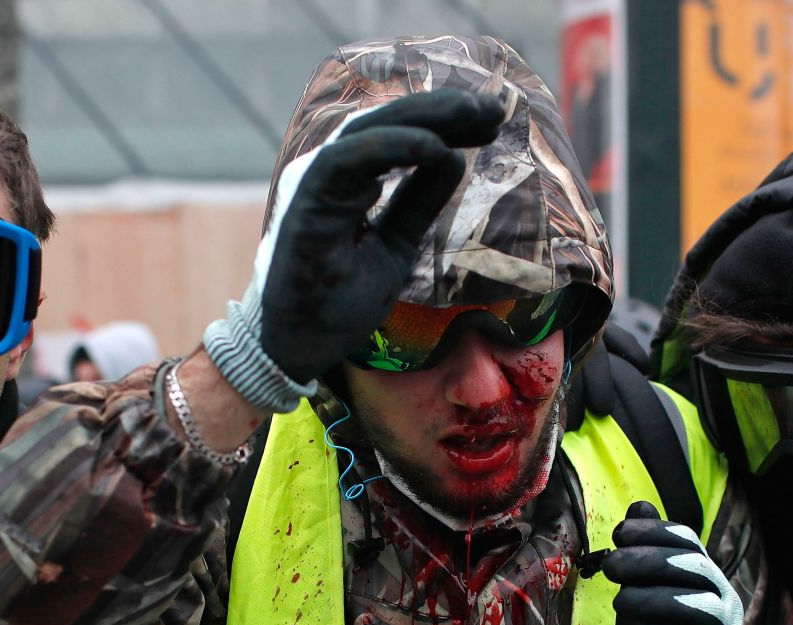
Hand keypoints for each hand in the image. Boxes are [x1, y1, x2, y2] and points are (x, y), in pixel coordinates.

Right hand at [257, 89, 504, 383]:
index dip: (446, 124)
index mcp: (350, 182)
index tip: (491, 121)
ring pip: (368, 130)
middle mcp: (330, 175)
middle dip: (443, 112)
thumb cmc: (336, 302)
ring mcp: (315, 185)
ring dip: (422, 119)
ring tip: (470, 115)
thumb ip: (418, 204)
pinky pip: (345, 160)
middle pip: (388, 124)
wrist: (298, 348)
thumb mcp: (396, 247)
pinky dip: (389, 147)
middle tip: (494, 109)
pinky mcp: (305, 203)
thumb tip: (454, 158)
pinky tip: (434, 147)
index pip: (399, 137)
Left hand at [603, 501, 751, 624]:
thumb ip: (642, 558)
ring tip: (621, 602)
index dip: (654, 531)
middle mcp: (722, 596)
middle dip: (650, 562)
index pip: (686, 540)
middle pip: (694, 567)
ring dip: (657, 599)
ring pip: (701, 604)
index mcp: (702, 575)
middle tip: (612, 566)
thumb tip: (638, 506)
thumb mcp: (642, 597)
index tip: (619, 533)